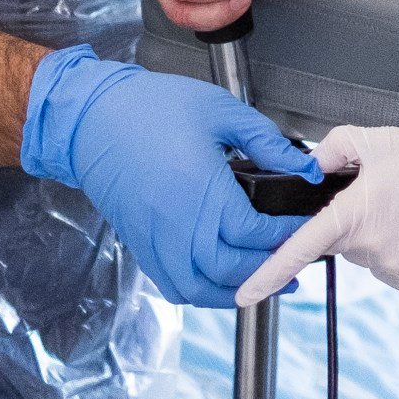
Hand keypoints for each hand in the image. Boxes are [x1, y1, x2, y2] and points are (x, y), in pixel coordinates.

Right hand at [22, 46, 313, 306]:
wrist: (93, 117)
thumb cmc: (153, 107)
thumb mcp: (222, 111)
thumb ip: (267, 141)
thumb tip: (304, 167)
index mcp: (200, 190)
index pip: (253, 233)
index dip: (284, 234)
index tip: (305, 225)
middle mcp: (175, 224)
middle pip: (229, 270)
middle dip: (268, 269)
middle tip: (295, 259)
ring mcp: (154, 239)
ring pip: (198, 289)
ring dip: (233, 291)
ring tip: (263, 279)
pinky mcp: (139, 244)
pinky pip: (171, 284)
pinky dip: (200, 291)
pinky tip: (220, 279)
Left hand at [236, 125, 398, 303]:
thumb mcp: (381, 139)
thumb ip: (336, 148)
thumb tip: (315, 165)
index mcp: (354, 213)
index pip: (299, 247)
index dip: (267, 272)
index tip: (244, 293)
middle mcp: (369, 247)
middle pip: (340, 239)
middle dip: (354, 220)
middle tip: (387, 193)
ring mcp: (391, 268)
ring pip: (368, 252)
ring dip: (380, 233)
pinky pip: (392, 265)